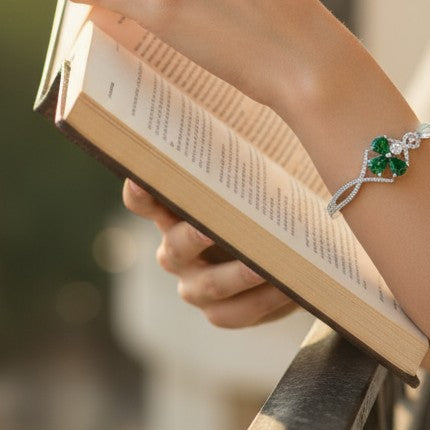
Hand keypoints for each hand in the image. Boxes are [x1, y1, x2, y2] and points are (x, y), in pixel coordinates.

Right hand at [124, 180, 297, 327]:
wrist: (289, 252)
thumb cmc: (262, 204)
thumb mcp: (252, 180)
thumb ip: (242, 163)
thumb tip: (256, 117)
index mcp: (174, 213)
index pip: (145, 202)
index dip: (140, 193)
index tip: (142, 179)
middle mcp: (176, 252)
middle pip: (175, 248)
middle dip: (193, 238)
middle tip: (211, 229)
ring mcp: (195, 286)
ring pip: (207, 286)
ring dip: (237, 275)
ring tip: (266, 265)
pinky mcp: (221, 312)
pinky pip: (236, 312)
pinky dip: (262, 300)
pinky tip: (287, 285)